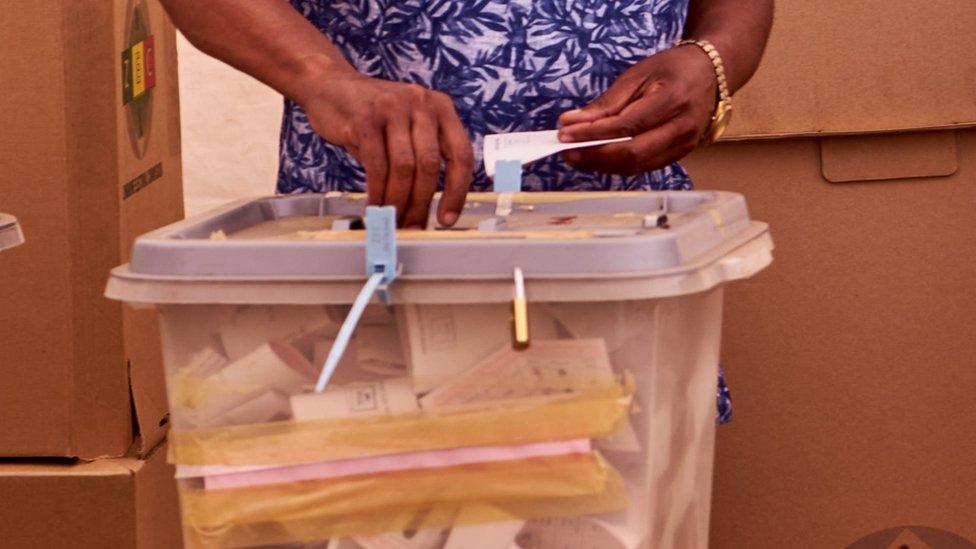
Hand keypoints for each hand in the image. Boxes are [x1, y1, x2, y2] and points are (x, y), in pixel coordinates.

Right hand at [300, 73, 473, 226]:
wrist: (329, 84)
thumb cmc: (373, 115)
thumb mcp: (407, 126)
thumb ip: (422, 156)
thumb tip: (424, 209)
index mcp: (441, 107)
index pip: (461, 154)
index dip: (457, 192)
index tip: (446, 219)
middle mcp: (420, 103)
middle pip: (430, 165)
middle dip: (420, 203)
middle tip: (412, 226)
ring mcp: (393, 108)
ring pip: (404, 168)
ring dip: (398, 201)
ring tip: (392, 218)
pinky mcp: (365, 118)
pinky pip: (377, 165)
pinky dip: (377, 192)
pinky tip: (374, 205)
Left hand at [557, 45, 717, 174]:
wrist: (711, 73)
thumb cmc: (673, 69)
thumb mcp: (637, 74)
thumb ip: (606, 103)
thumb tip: (571, 122)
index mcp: (673, 100)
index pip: (626, 126)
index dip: (593, 134)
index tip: (565, 134)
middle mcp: (682, 128)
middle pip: (632, 153)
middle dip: (594, 155)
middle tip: (566, 151)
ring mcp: (684, 146)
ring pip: (637, 166)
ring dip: (602, 164)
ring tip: (576, 156)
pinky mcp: (679, 155)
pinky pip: (644, 167)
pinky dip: (617, 165)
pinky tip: (598, 158)